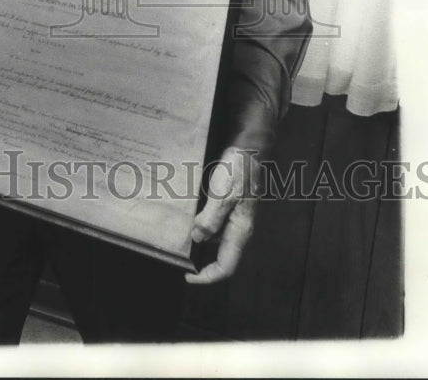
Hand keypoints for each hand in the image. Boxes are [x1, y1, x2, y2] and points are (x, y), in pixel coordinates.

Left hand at [185, 146, 260, 284]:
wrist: (247, 150)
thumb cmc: (237, 171)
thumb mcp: (222, 195)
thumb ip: (210, 219)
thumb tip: (197, 239)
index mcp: (240, 231)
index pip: (226, 266)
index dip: (208, 277)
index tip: (188, 276)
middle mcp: (239, 229)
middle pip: (221, 256)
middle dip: (201, 261)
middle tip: (181, 256)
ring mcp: (235, 219)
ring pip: (216, 240)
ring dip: (200, 241)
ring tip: (180, 237)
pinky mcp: (231, 208)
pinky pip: (215, 225)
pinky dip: (202, 225)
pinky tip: (189, 218)